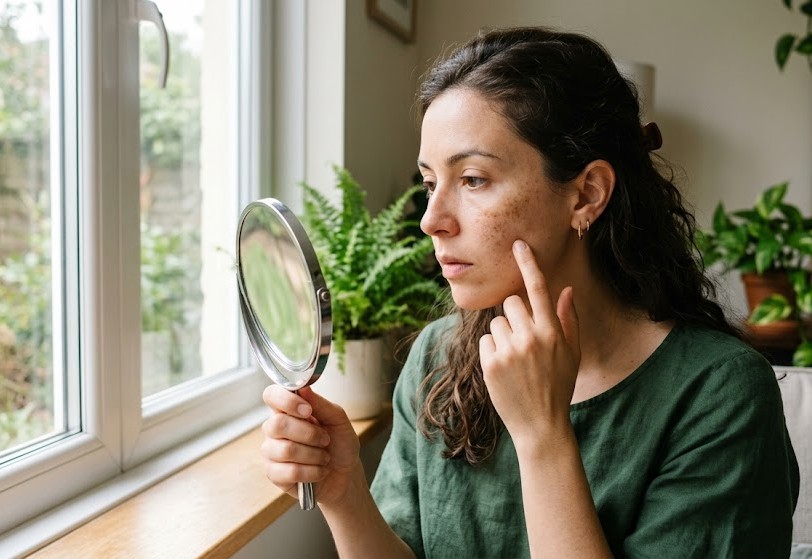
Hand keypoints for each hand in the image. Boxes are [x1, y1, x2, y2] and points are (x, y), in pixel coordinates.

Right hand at [261, 385, 360, 506]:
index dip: (286, 401)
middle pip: (277, 424)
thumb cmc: (339, 444)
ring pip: (286, 450)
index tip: (308, 410)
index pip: (271, 395)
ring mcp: (272, 452)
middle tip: (325, 439)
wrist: (346, 475)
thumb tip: (304, 389)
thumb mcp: (338, 420)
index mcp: (288, 410)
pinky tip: (319, 471)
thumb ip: (321, 404)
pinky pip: (289, 472)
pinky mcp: (274, 474)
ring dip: (314, 455)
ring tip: (324, 457)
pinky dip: (312, 472)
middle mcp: (275, 429)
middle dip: (309, 434)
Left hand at [479, 240, 580, 449]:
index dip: (528, 264)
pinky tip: (505, 369)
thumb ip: (568, 319)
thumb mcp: (572, 353)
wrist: (540, 424)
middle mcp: (530, 337)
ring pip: (496, 322)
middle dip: (514, 315)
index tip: (518, 244)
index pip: (538, 288)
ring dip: (503, 335)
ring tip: (516, 359)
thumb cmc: (559, 385)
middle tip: (523, 339)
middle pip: (510, 302)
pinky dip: (492, 350)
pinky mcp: (490, 363)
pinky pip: (486, 340)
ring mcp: (509, 350)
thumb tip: (565, 290)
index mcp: (552, 331)